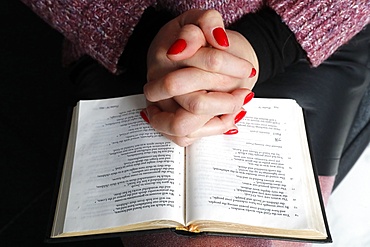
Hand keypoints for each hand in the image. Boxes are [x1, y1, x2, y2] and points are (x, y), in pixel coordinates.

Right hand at [143, 9, 258, 145]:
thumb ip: (206, 21)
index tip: (247, 68)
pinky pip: (183, 137)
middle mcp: (158, 83)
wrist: (179, 54)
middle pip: (197, 103)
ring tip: (236, 107)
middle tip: (244, 93)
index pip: (210, 63)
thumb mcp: (198, 20)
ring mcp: (158, 105)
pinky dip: (209, 130)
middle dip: (227, 101)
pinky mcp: (164, 121)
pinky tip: (226, 118)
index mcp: (165, 55)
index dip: (234, 66)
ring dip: (218, 120)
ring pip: (184, 126)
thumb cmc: (192, 40)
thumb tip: (218, 39)